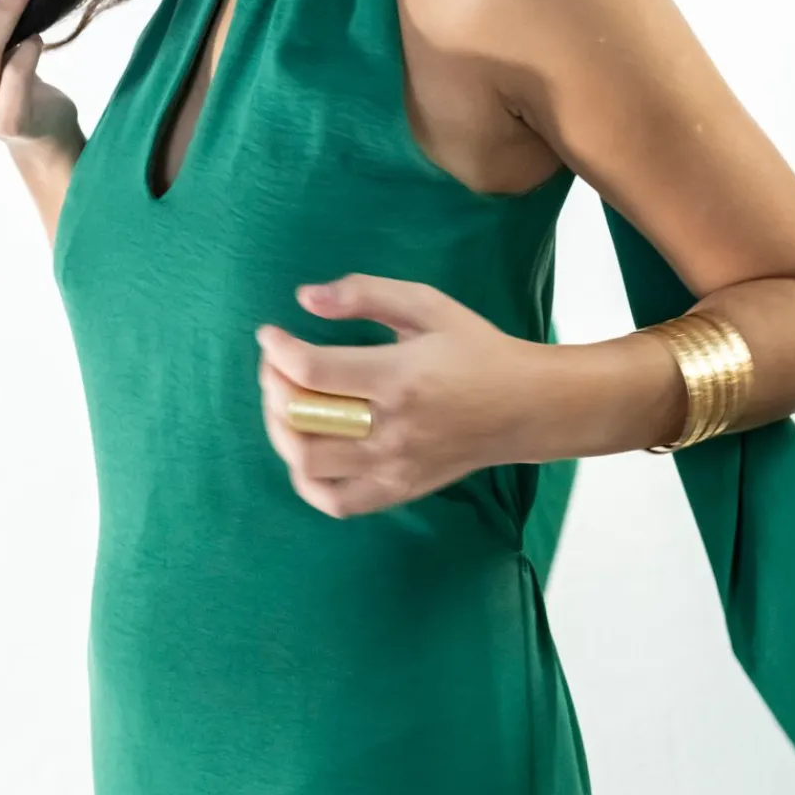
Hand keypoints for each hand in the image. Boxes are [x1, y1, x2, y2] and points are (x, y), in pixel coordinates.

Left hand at [255, 272, 570, 518]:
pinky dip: (305, 478)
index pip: (313, 371)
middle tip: (276, 364)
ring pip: (307, 463)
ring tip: (285, 403)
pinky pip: (333, 500)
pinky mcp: (398, 491)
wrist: (525, 407)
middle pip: (302, 419)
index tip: (269, 334)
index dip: (278, 351)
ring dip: (281, 430)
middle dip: (273, 387)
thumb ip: (365, 294)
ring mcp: (393, 467)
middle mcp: (393, 428)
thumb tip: (304, 298)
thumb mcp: (428, 305)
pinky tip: (306, 447)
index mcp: (399, 377)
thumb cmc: (474, 349)